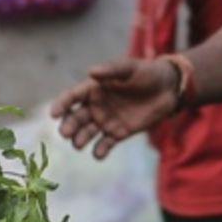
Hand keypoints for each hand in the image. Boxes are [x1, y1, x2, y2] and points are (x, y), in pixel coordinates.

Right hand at [51, 57, 189, 156]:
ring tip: (78, 144)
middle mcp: (96, 106)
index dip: (62, 104)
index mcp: (94, 88)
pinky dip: (100, 151)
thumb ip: (112, 70)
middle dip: (69, 125)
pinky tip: (98, 154)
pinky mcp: (118, 134)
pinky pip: (105, 144)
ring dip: (80, 139)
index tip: (53, 113)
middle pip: (76, 117)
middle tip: (66, 133)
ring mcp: (106, 121)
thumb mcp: (130, 68)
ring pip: (87, 132)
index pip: (72, 96)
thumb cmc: (147, 73)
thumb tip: (90, 72)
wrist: (168, 89)